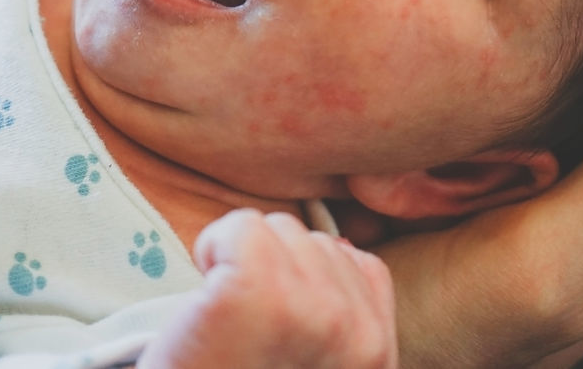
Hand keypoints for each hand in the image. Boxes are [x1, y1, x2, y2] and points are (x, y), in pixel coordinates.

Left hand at [139, 210, 396, 368]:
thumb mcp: (322, 363)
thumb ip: (346, 317)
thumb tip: (344, 247)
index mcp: (377, 354)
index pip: (359, 265)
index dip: (300, 286)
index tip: (272, 334)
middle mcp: (357, 332)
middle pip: (315, 242)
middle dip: (274, 273)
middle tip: (244, 334)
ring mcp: (313, 310)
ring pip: (279, 228)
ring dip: (242, 264)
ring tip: (227, 324)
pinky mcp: (258, 291)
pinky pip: (240, 227)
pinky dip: (214, 250)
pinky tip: (206, 304)